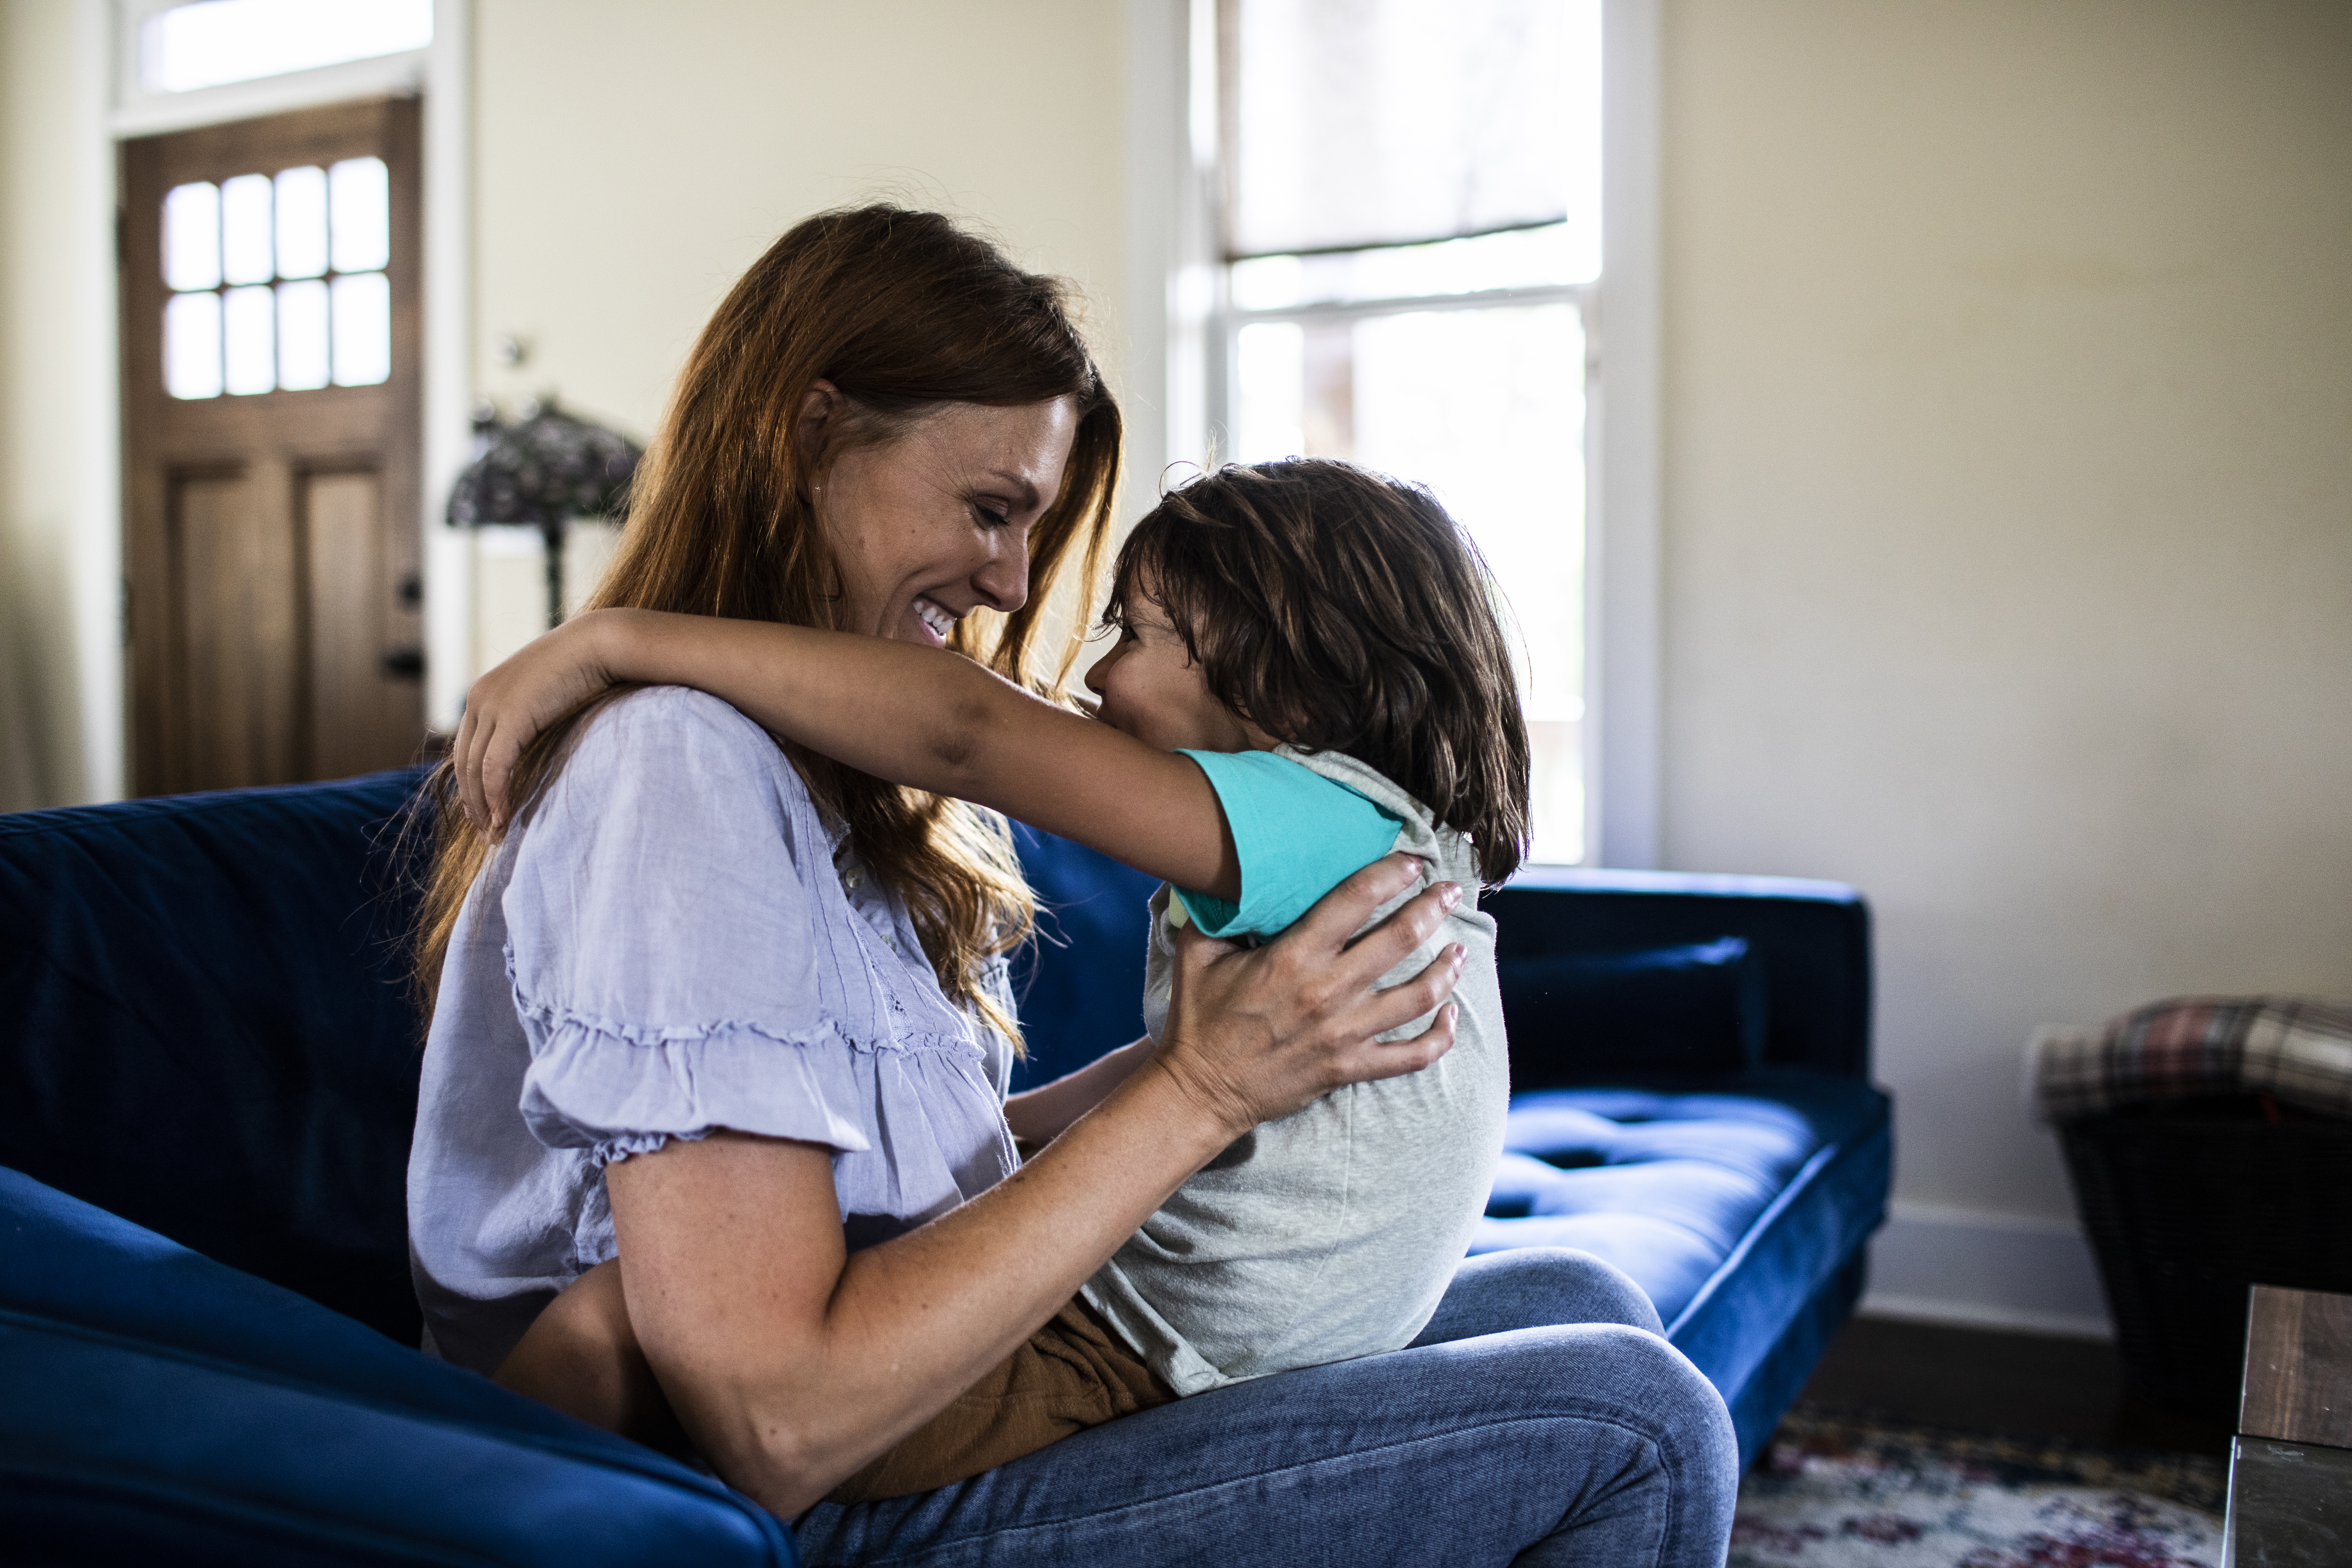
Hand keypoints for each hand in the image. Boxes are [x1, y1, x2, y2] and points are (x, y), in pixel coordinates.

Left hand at [454, 610, 624, 833]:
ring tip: (496, 833)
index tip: (482, 811)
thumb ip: (529, 717)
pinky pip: (494, 767)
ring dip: (483, 805)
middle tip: (488, 832)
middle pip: (463, 762)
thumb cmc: (582, 668)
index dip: (470, 783)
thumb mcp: (544, 695)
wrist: (598, 644)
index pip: (466, 748)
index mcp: (482, 694)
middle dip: (473, 801)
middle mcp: (478, 699)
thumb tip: (531, 744)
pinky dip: (497, 795)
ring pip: (474, 769)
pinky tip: (505, 817)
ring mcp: (490, 706)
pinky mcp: (510, 717)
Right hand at [1153, 853, 1466, 1136]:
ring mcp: (1344, 1034)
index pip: (1354, 901)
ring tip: (1459, 948)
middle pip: (1399, 940)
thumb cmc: (1199, 1020)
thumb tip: (1219, 873)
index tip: (1412, 860)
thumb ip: (1213, 912)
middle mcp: (1326, 992)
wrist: (1201, 1092)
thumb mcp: (1196, 955)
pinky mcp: (1350, 1068)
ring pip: (1418, 996)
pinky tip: (1451, 1016)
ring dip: (1447, 969)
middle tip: (1450, 890)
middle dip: (1432, 908)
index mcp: (1292, 957)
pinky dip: (1440, 1037)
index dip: (1390, 874)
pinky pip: (1412, 1056)